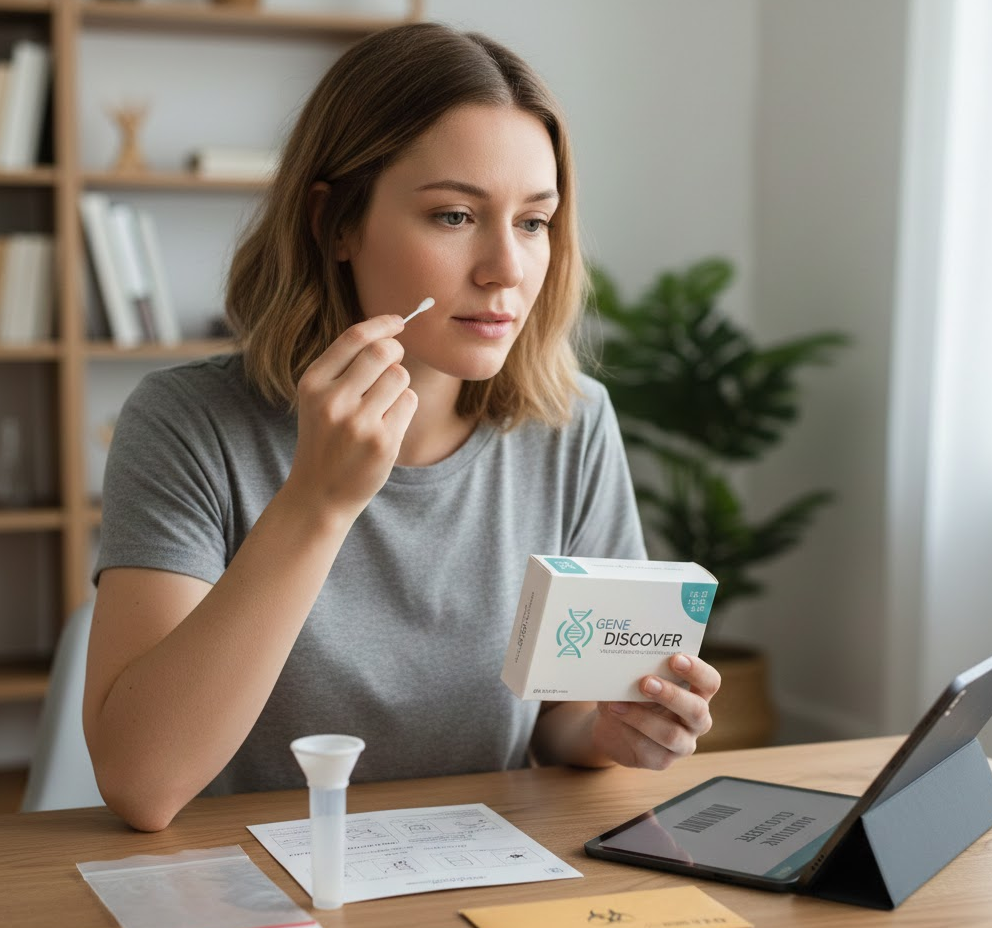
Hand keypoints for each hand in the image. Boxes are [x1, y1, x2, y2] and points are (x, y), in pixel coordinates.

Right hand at [285, 314, 417, 519]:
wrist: (318, 493)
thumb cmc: (325, 438)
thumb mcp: (319, 399)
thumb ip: (345, 366)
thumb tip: (389, 332)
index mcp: (312, 383)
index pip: (355, 337)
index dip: (383, 324)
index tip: (398, 322)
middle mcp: (333, 400)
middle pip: (383, 352)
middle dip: (395, 352)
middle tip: (393, 363)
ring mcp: (358, 422)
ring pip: (400, 377)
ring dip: (399, 384)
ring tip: (383, 404)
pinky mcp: (382, 442)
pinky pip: (409, 402)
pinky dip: (404, 408)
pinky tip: (386, 425)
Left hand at [589, 654, 720, 769]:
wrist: (611, 725)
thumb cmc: (629, 694)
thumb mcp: (634, 678)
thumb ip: (639, 670)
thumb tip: (628, 662)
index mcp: (696, 693)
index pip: (710, 682)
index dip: (697, 670)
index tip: (675, 658)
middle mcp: (696, 720)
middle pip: (697, 710)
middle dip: (671, 695)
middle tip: (646, 682)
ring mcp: (682, 743)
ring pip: (671, 734)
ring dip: (643, 717)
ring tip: (618, 703)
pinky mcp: (662, 760)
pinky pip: (649, 749)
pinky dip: (629, 731)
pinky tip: (616, 717)